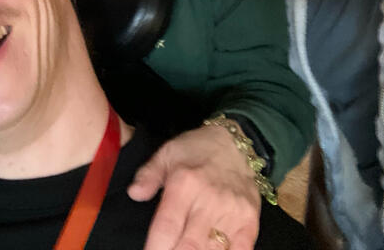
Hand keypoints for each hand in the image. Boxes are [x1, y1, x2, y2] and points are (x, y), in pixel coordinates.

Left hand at [128, 124, 260, 249]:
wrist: (236, 144)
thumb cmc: (196, 150)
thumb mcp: (167, 154)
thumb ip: (147, 175)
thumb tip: (134, 194)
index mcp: (184, 184)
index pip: (166, 227)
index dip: (155, 248)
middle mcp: (208, 200)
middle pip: (189, 246)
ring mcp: (232, 212)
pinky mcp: (249, 221)